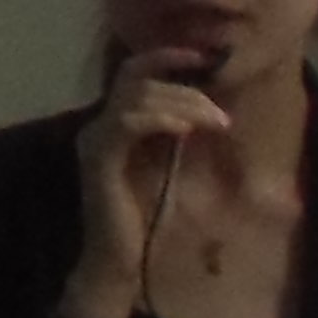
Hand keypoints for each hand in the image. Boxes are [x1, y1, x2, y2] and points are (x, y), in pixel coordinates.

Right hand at [73, 53, 231, 309]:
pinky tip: (184, 129)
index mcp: (113, 123)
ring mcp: (95, 141)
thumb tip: (205, 105)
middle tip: (222, 116)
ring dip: (182, 104)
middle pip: (141, 82)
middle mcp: (98, 125)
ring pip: (137, 98)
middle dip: (188, 91)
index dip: (166, 56)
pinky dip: (158, 119)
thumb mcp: (166, 163)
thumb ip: (174, 132)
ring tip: (214, 122)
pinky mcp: (99, 159)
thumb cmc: (146, 216)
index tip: (204, 56)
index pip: (134, 73)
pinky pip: (126, 123)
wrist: (120, 261)